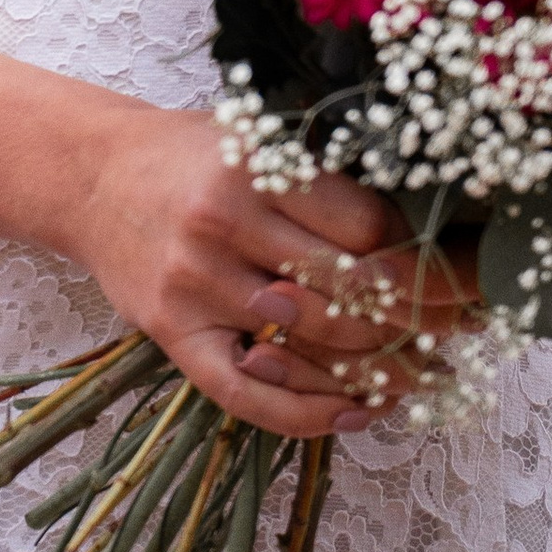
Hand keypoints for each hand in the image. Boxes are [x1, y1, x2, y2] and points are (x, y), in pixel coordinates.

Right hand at [58, 104, 484, 439]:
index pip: (362, 227)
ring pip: (307, 343)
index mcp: (255, 167)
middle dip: (413, 317)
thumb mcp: (257, 137)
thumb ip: (324, 175)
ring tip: (423, 374)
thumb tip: (421, 224)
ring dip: (375, 369)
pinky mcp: (173, 335)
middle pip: (345, 290)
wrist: (92, 175)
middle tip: (458, 330)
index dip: (414, 254)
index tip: (446, 266)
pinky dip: (305, 414)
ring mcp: (195, 286)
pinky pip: (245, 394)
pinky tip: (354, 414)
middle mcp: (224, 226)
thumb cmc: (194, 155)